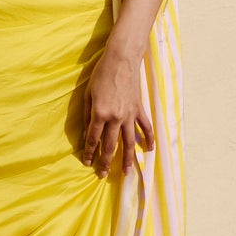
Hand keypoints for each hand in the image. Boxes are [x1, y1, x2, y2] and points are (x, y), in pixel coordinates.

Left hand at [82, 41, 154, 175]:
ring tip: (126, 172)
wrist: (121, 60)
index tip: (86, 163)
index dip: (89, 153)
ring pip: (129, 142)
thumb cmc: (101, 74)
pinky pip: (145, 128)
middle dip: (106, 162)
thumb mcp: (88, 94)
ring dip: (128, 159)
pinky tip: (149, 151)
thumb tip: (86, 132)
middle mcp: (115, 118)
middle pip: (110, 145)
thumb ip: (87, 115)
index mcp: (100, 114)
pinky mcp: (139, 109)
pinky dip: (148, 139)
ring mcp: (129, 115)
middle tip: (102, 175)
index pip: (93, 139)